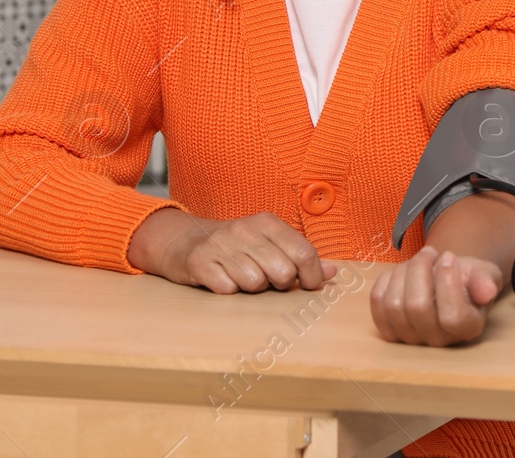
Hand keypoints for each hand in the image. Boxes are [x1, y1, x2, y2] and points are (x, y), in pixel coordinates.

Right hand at [127, 208, 335, 293]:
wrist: (182, 240)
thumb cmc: (235, 247)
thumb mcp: (268, 243)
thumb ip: (300, 256)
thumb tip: (331, 272)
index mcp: (267, 222)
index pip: (303, 252)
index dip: (311, 275)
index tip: (308, 285)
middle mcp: (245, 230)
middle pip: (282, 271)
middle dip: (279, 284)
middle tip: (268, 281)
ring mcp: (220, 245)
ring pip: (255, 283)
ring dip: (251, 289)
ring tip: (242, 278)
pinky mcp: (199, 262)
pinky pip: (227, 289)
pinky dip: (228, 291)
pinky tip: (222, 280)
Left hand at [370, 245, 503, 345]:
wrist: (449, 280)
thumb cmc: (468, 278)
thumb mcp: (484, 273)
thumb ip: (486, 281)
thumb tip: (487, 291)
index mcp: (467, 328)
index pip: (453, 316)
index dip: (447, 282)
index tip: (449, 256)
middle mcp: (439, 339)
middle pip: (417, 307)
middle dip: (420, 269)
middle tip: (430, 251)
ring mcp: (411, 338)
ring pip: (394, 304)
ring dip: (404, 272)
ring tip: (418, 260)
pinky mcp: (390, 330)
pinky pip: (377, 302)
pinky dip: (387, 279)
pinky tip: (403, 270)